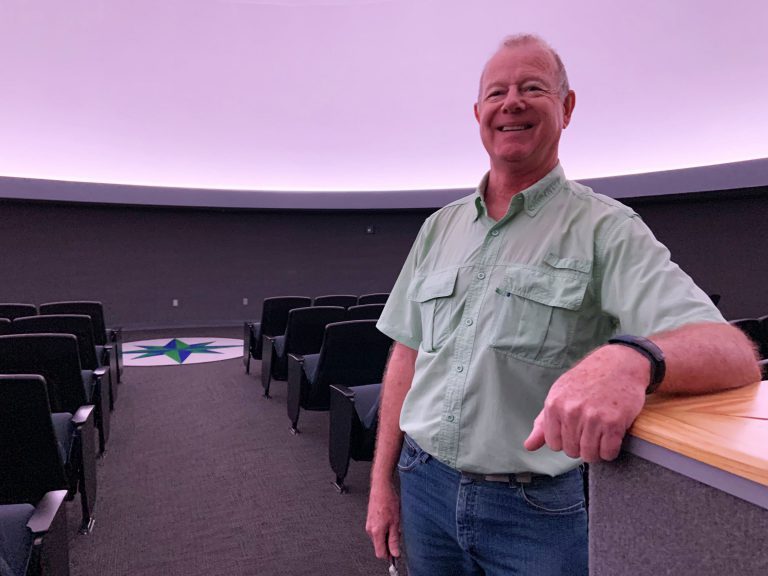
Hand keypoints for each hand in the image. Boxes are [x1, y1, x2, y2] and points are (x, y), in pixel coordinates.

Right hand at [366, 480, 400, 558]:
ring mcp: (369, 525)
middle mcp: (370, 530)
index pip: (380, 553)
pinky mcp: (370, 520)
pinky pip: (377, 531)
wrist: (381, 487)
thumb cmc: (388, 501)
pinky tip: (390, 520)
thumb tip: (395, 553)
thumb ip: (394, 540)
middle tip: (397, 534)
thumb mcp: (396, 523)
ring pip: (379, 538)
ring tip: (394, 524)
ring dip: (387, 536)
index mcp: (376, 532)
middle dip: (389, 544)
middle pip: (379, 546)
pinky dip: (384, 530)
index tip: (396, 554)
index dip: (389, 556)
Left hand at [524, 345, 648, 461]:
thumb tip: (529, 446)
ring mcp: (592, 417)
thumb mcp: (559, 394)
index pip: (553, 443)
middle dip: (581, 445)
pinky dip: (610, 451)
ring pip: (589, 455)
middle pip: (571, 451)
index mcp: (554, 404)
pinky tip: (612, 437)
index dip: (565, 440)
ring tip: (601, 435)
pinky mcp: (614, 423)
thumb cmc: (588, 379)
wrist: (619, 363)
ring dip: (596, 451)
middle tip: (590, 430)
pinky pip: (608, 453)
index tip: (574, 430)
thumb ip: (543, 422)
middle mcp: (571, 411)